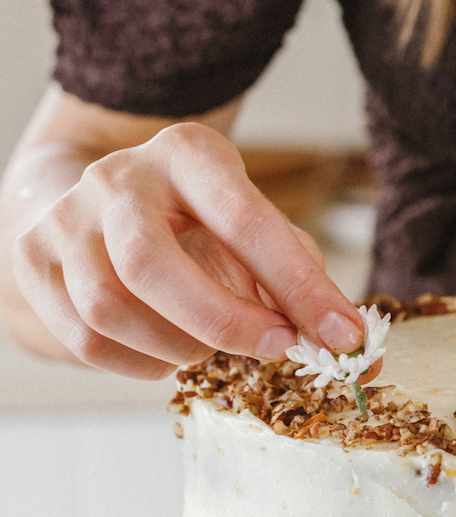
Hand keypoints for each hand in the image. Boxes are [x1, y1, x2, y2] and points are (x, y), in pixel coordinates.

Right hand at [11, 122, 368, 380]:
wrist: (103, 194)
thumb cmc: (197, 219)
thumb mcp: (251, 225)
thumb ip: (302, 282)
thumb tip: (360, 354)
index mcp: (187, 152)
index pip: (245, 220)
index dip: (298, 285)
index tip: (343, 334)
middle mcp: (117, 175)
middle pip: (151, 263)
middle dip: (222, 321)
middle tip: (275, 349)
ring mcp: (66, 217)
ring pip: (107, 306)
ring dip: (174, 346)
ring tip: (209, 348)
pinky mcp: (33, 259)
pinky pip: (82, 337)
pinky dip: (137, 363)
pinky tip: (167, 354)